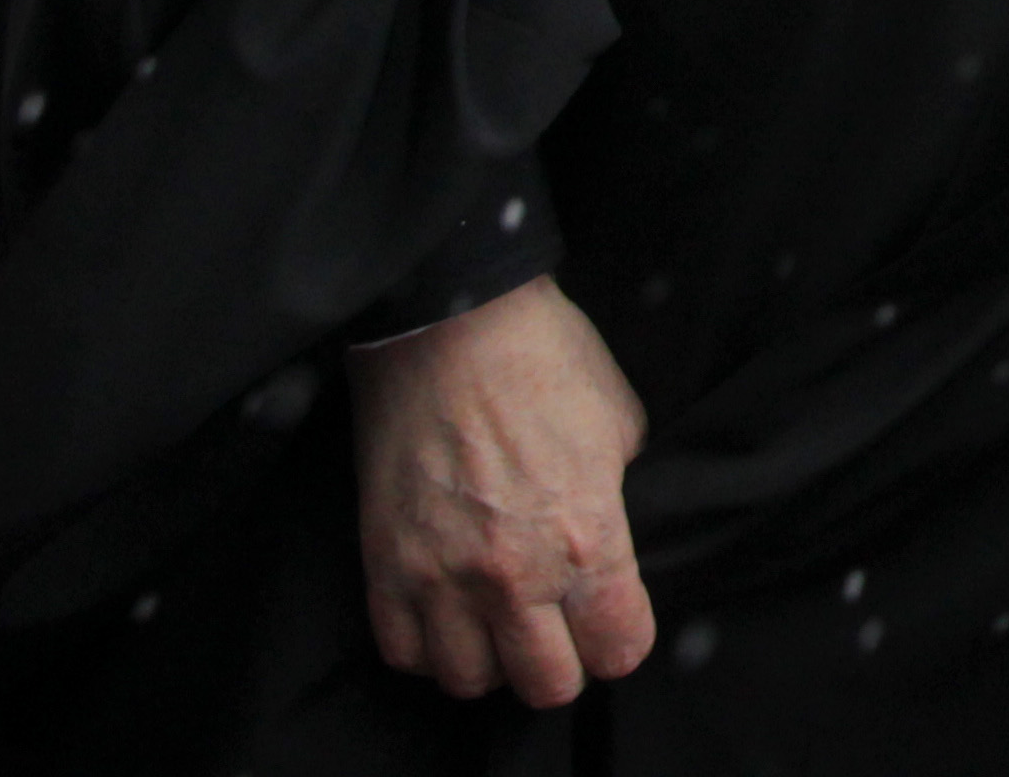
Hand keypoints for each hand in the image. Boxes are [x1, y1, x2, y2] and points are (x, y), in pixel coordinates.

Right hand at [344, 276, 653, 706]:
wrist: (452, 324)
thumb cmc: (546, 361)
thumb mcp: (621, 428)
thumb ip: (619, 503)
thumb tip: (615, 546)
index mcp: (585, 537)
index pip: (618, 648)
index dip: (624, 639)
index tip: (617, 622)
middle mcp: (512, 573)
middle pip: (546, 684)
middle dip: (565, 662)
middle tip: (561, 629)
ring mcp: (440, 576)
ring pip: (470, 680)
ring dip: (493, 659)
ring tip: (502, 622)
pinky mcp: (384, 566)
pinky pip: (404, 653)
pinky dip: (430, 646)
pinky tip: (450, 613)